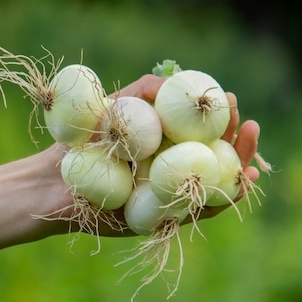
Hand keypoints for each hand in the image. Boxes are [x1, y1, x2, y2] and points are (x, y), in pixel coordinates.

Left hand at [0, 74, 264, 251]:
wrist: (51, 183)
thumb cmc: (82, 143)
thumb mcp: (115, 109)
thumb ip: (144, 92)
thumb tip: (176, 82)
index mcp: (164, 147)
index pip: (203, 133)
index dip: (221, 119)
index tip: (229, 100)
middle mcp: (170, 171)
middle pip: (217, 159)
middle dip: (238, 142)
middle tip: (247, 123)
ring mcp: (168, 196)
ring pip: (215, 185)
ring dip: (239, 168)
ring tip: (249, 145)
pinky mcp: (161, 219)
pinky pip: (199, 211)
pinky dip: (222, 199)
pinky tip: (239, 183)